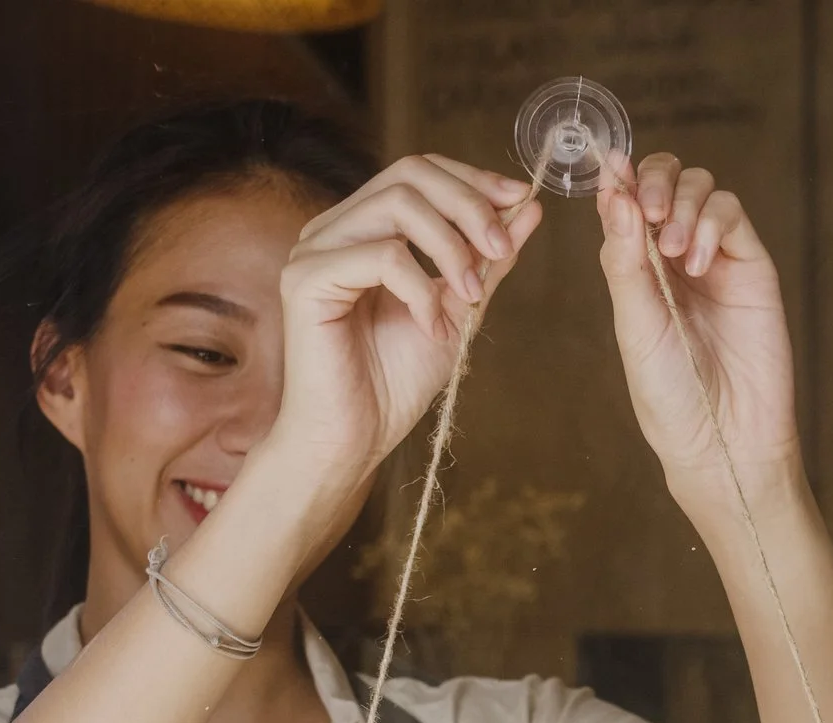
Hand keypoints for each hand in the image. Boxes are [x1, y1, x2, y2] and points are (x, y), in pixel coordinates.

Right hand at [261, 155, 544, 486]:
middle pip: (409, 173)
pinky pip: (381, 255)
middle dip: (469, 205)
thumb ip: (487, 258)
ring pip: (397, 205)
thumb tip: (528, 205)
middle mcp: (334, 229)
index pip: (417, 171)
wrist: (353, 440)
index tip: (519, 200)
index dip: (472, 179)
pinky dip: (420, 288)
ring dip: (450, 247)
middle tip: (502, 251)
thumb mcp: (459, 309)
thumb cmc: (394, 382)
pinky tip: (431, 327)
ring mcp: (314, 251)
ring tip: (471, 296)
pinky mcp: (305, 280)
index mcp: (363, 229)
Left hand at [596, 151, 803, 516]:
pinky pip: (732, 215)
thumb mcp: (634, 323)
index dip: (618, 178)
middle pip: (665, 180)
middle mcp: (673, 256)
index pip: (626, 201)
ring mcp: (715, 257)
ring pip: (701, 188)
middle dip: (653, 181)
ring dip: (681, 203)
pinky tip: (696, 262)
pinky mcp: (751, 265)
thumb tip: (612, 192)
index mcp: (635, 268)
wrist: (722, 436)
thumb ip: (623, 258)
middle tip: (648, 210)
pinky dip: (711, 223)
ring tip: (672, 250)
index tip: (610, 167)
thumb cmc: (668, 392)